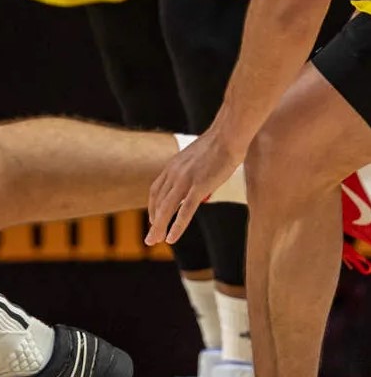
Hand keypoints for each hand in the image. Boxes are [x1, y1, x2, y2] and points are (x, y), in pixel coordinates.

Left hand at [147, 130, 245, 245]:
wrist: (228, 135)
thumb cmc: (219, 144)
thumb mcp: (198, 156)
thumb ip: (192, 169)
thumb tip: (197, 179)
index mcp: (172, 166)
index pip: (156, 191)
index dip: (153, 207)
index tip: (153, 219)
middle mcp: (174, 174)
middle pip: (158, 202)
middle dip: (153, 222)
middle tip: (149, 238)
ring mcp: (185, 181)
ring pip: (167, 209)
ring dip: (159, 227)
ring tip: (155, 241)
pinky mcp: (199, 187)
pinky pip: (184, 211)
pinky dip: (176, 226)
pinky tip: (171, 238)